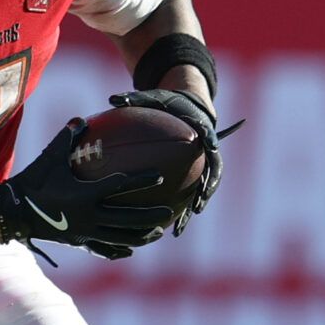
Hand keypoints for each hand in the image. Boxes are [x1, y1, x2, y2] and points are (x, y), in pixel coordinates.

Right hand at [0, 119, 172, 257]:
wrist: (13, 212)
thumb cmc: (32, 181)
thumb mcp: (49, 157)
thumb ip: (67, 138)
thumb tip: (80, 119)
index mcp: (84, 194)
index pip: (119, 186)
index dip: (141, 181)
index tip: (159, 177)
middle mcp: (88, 216)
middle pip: (127, 218)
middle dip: (149, 216)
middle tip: (168, 213)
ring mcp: (84, 232)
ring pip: (119, 237)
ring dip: (140, 235)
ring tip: (158, 233)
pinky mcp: (78, 242)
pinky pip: (103, 248)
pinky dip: (119, 249)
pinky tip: (131, 249)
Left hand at [106, 89, 236, 235]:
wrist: (187, 108)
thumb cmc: (168, 103)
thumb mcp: (154, 98)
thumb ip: (135, 99)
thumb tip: (111, 99)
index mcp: (202, 128)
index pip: (210, 135)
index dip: (211, 141)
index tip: (210, 148)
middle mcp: (208, 150)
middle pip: (213, 170)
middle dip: (208, 187)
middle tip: (199, 203)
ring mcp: (203, 163)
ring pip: (203, 187)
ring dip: (194, 206)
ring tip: (181, 225)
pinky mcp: (196, 173)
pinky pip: (189, 192)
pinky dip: (180, 209)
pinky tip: (165, 226)